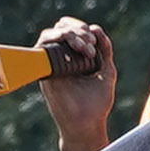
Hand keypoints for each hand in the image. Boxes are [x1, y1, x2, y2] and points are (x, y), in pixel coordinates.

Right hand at [37, 16, 115, 150]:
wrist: (87, 123)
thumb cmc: (97, 102)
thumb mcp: (107, 70)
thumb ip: (104, 49)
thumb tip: (96, 28)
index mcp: (76, 56)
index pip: (72, 29)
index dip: (81, 27)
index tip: (95, 40)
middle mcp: (61, 58)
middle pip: (60, 27)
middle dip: (77, 28)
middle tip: (90, 44)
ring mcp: (52, 64)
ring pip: (50, 34)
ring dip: (69, 34)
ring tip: (85, 48)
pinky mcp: (44, 71)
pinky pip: (42, 47)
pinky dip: (57, 40)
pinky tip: (75, 48)